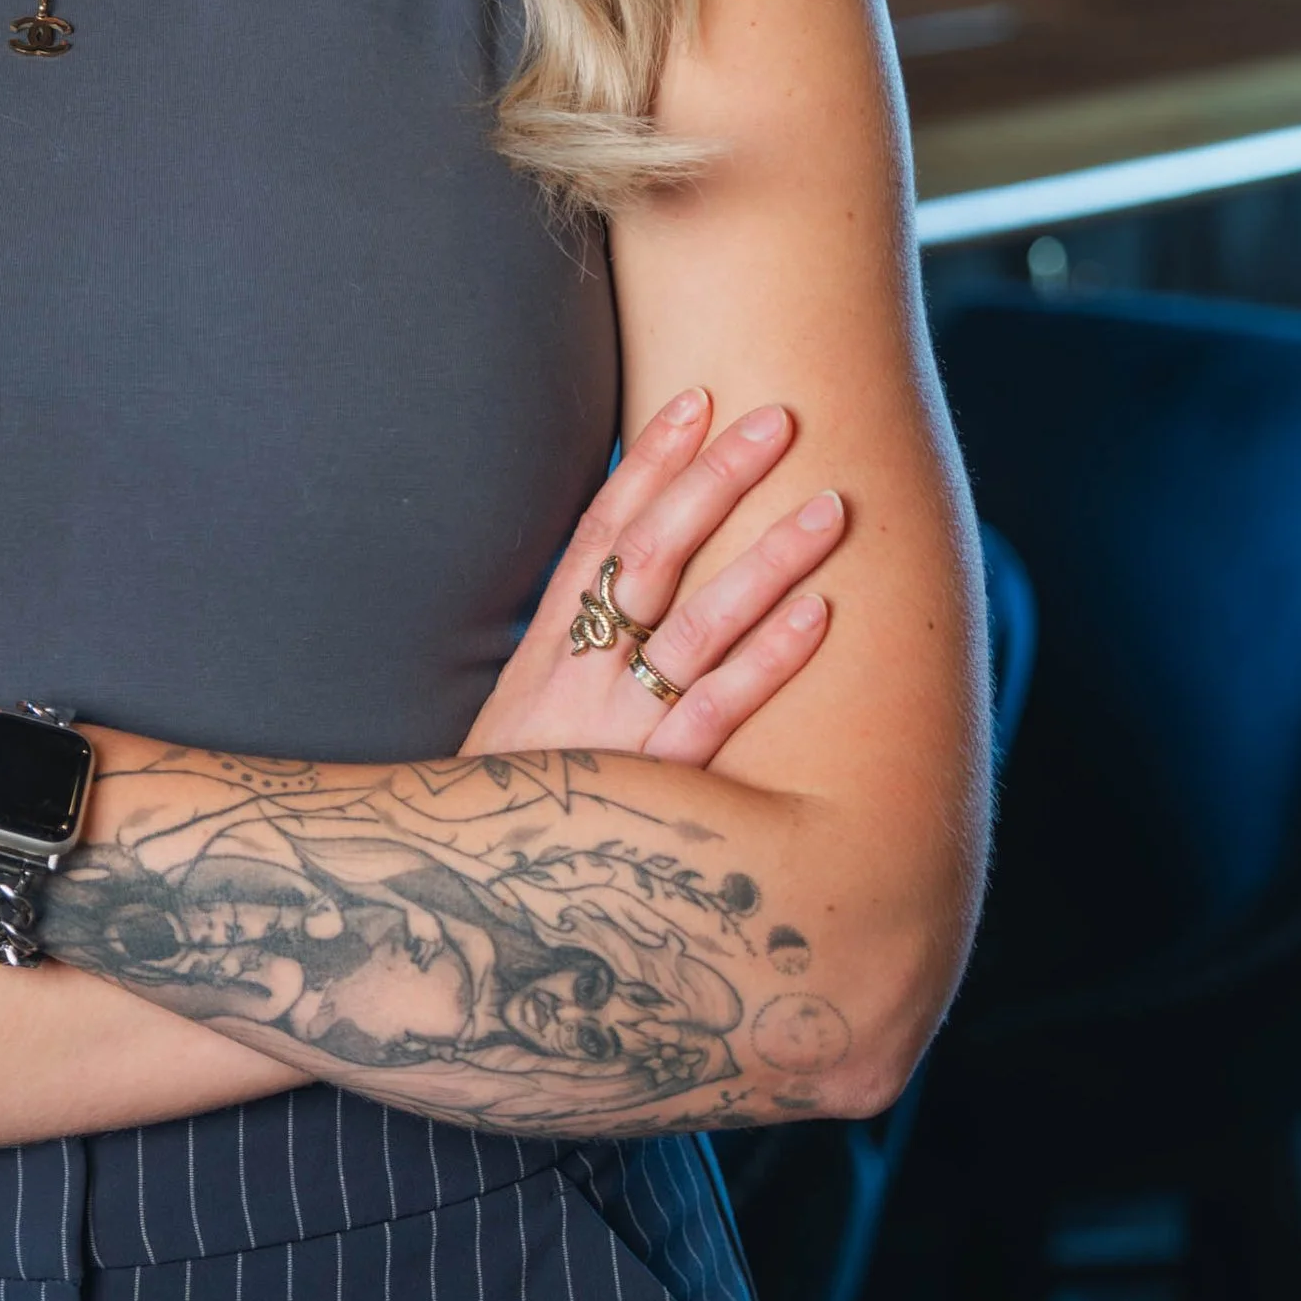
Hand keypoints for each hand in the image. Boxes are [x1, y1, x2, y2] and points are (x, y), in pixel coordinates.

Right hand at [469, 389, 841, 768]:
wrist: (471, 900)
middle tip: (779, 420)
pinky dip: (767, 662)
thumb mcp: (523, 721)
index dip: (650, 462)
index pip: (601, 531)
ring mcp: (616, 727)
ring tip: (830, 505)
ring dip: (767, 558)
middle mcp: (578, 675)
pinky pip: (716, 711)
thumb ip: (571, 659)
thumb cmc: (512, 806)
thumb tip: (629, 593)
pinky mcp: (655, 786)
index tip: (699, 400)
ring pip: (698, 623)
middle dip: (716, 481)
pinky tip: (818, 616)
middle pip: (653, 555)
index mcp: (544, 650)